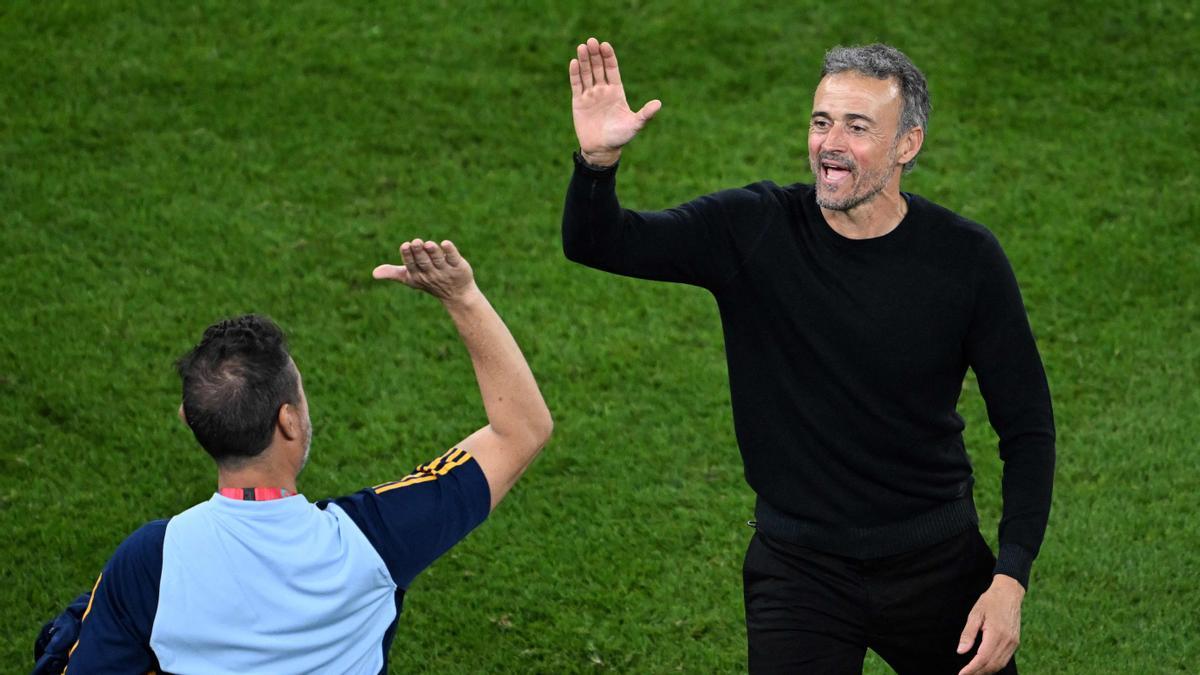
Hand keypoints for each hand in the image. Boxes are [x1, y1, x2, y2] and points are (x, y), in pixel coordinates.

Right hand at [373, 239, 475, 301]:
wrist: (456, 294)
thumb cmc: (429, 281)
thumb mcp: (410, 278)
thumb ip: (393, 273)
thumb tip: (373, 273)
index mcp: (417, 275)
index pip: (412, 265)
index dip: (409, 256)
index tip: (405, 245)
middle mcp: (431, 274)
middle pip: (424, 262)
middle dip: (420, 252)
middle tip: (416, 242)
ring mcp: (445, 270)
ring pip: (438, 260)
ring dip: (433, 252)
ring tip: (429, 243)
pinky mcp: (458, 267)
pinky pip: (454, 258)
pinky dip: (450, 251)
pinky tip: (446, 243)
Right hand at [569, 37, 661, 165]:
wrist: (602, 150)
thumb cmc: (620, 137)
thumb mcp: (635, 125)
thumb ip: (645, 114)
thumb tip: (659, 103)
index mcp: (616, 91)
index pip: (612, 69)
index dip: (609, 57)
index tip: (605, 45)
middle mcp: (603, 90)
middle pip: (598, 67)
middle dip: (595, 54)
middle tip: (591, 41)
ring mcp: (590, 95)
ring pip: (586, 73)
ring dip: (584, 60)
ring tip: (582, 47)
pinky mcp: (579, 102)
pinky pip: (576, 85)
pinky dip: (575, 74)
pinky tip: (574, 62)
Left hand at [957, 575, 1024, 674]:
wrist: (1009, 593)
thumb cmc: (990, 601)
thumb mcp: (975, 614)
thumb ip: (968, 634)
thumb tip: (961, 651)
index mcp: (997, 633)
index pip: (982, 658)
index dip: (971, 669)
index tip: (961, 674)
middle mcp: (1007, 641)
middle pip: (992, 665)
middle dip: (977, 672)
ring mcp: (1013, 643)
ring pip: (1000, 664)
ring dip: (986, 671)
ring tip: (972, 672)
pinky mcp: (1015, 642)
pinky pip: (1005, 659)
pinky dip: (994, 665)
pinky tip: (984, 665)